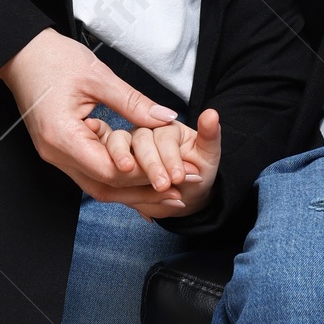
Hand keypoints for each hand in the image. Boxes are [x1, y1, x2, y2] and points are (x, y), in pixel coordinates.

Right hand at [0, 29, 179, 201]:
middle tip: (177, 194)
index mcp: (62, 136)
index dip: (142, 176)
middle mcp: (56, 153)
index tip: (173, 176)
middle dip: (141, 193)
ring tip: (164, 189)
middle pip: (103, 187)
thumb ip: (133, 103)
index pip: (108, 171)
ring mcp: (56, 153)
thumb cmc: (52, 59)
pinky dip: (117, 175)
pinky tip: (140, 175)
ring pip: (97, 183)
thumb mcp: (98, 77)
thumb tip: (166, 118)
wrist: (21, 53)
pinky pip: (91, 170)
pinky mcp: (60, 148)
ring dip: (130, 188)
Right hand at [95, 107, 221, 219]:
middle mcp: (141, 133)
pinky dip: (124, 192)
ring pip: (118, 157)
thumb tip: (212, 114)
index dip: (168, 156)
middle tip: (164, 186)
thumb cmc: (198, 169)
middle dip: (151, 166)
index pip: (160, 135)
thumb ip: (210, 134)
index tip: (178, 177)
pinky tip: (144, 209)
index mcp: (162, 125)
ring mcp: (125, 150)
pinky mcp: (116, 170)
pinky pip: (112, 179)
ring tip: (153, 195)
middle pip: (137, 142)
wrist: (188, 193)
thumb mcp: (208, 153)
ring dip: (133, 179)